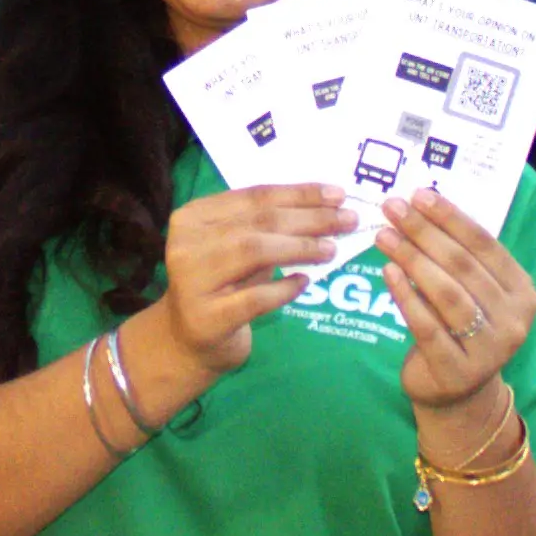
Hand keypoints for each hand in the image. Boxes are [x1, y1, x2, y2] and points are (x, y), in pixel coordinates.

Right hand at [128, 183, 355, 415]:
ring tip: (331, 250)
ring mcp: (193, 281)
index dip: (299, 193)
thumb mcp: (236, 249)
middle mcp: (187, 244)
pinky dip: (284, 288)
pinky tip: (305, 282)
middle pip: (258, 221)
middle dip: (309, 218)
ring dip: (300, 248)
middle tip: (348, 220)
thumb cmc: (221, 287)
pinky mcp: (208, 318)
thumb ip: (268, 228)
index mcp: (193, 217)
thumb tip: (328, 208)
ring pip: (253, 250)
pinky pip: (255, 298)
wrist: (187, 341)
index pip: (254, 196)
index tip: (338, 194)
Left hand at [376, 191, 535, 439]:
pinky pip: (428, 327)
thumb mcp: (472, 292)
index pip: (485, 246)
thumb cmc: (460, 328)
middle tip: (392, 209)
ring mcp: (489, 350)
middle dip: (424, 233)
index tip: (418, 195)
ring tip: (384, 236)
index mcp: (523, 293)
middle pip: (464, 267)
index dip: (451, 218)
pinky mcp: (457, 371)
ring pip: (448, 295)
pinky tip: (387, 272)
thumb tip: (419, 206)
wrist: (457, 393)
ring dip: (413, 260)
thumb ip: (459, 257)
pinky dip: (406, 297)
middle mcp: (513, 321)